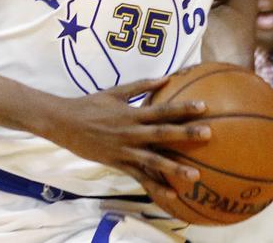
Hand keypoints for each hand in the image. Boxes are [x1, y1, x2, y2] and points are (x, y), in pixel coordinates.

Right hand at [41, 78, 211, 204]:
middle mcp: (130, 132)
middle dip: (186, 134)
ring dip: (175, 168)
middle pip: (162, 134)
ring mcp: (124, 150)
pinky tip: (172, 194)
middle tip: (208, 134)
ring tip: (196, 175)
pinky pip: (139, 177)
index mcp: (131, 113)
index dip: (182, 107)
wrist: (64, 123)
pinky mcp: (118, 164)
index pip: (162, 109)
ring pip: (153, 160)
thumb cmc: (91, 104)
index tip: (203, 106)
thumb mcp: (115, 92)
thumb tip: (166, 77)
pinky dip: (155, 186)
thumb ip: (141, 85)